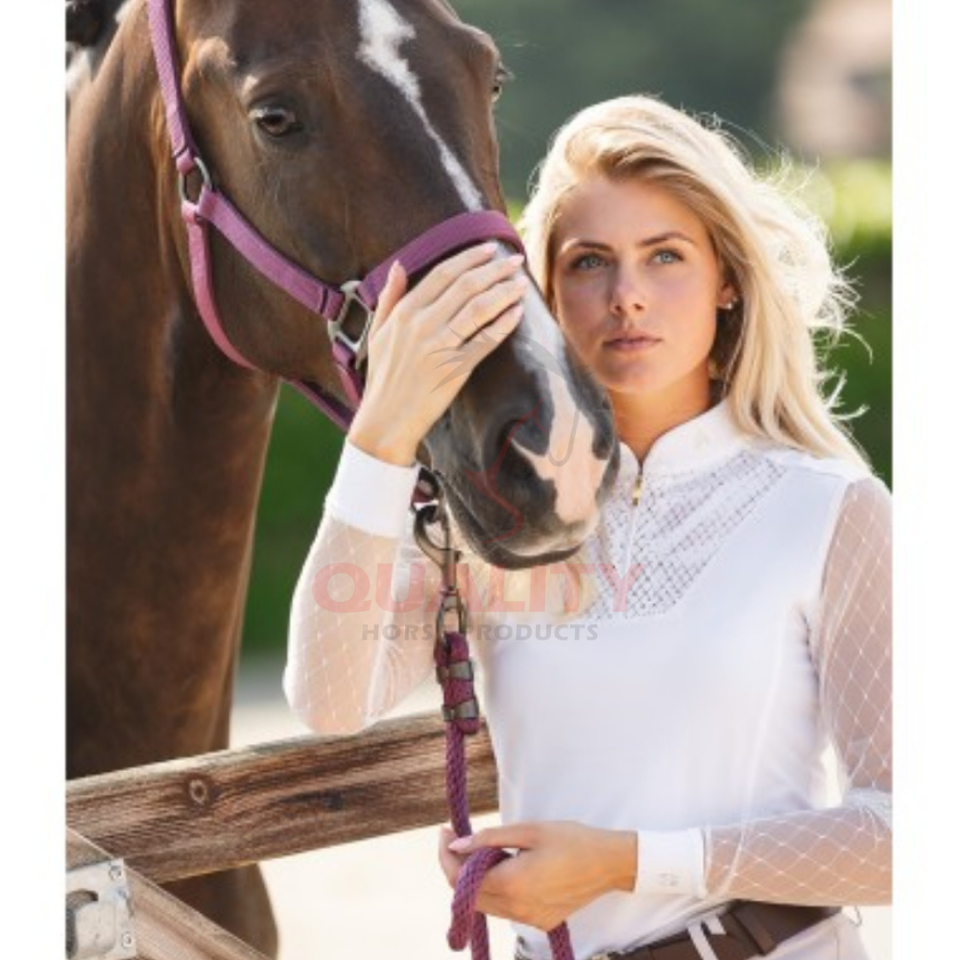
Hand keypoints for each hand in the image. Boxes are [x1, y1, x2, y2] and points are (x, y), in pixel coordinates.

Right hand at [347, 243, 527, 465]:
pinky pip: (485, 340)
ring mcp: (439, 347)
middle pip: (466, 286)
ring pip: (479, 308)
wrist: (386, 420)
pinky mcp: (455, 369)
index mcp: (404, 312)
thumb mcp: (377, 334)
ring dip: (504, 292)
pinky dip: (503, 323)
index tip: (490, 249)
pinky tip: (517, 312)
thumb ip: (388, 298)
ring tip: (521, 283)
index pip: (443, 274)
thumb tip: (398, 266)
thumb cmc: (383, 378)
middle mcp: (421, 325)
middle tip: (515, 261)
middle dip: (494, 269)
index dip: (470, 258)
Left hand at [437, 821, 636, 931]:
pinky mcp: (539, 921)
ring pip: (486, 903)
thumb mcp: (529, 830)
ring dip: (476, 878)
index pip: (459, 878)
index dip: (446, 855)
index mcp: (512, 884)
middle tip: (458, 836)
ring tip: (485, 849)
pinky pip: (505, 908)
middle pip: (468, 895)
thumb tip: (456, 844)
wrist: (609, 863)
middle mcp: (517, 909)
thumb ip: (489, 839)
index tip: (446, 831)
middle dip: (457, 866)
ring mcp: (528, 919)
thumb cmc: (571, 839)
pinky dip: (496, 889)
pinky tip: (506, 865)